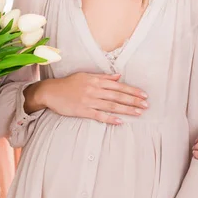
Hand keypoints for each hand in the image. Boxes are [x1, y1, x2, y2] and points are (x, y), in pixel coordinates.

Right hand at [26, 73, 147, 124]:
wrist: (51, 92)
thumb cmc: (68, 83)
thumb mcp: (85, 76)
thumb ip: (103, 77)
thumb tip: (118, 76)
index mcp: (96, 81)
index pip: (118, 86)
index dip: (132, 90)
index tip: (144, 95)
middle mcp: (94, 90)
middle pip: (118, 95)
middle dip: (133, 100)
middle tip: (146, 105)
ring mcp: (89, 101)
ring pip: (111, 105)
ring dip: (126, 109)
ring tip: (138, 113)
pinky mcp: (82, 111)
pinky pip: (99, 115)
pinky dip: (110, 118)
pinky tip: (120, 122)